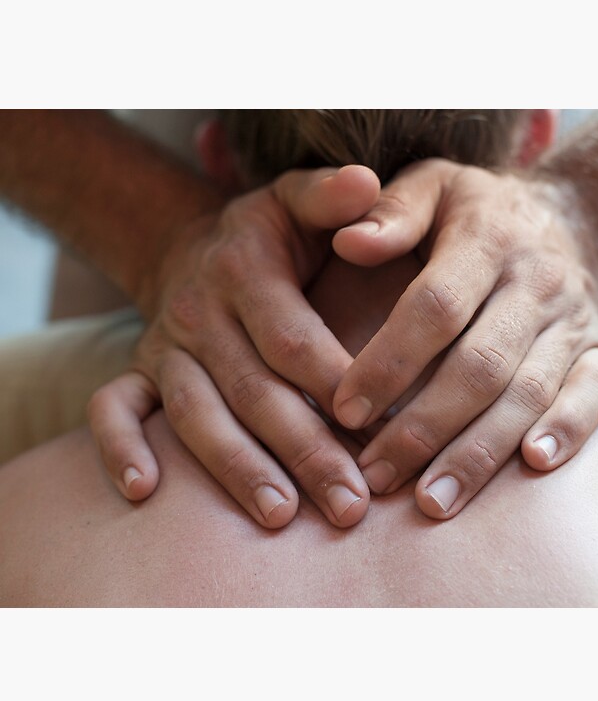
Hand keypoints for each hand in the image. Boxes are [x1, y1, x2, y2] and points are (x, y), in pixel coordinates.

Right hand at [87, 165, 381, 528]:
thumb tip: (369, 184)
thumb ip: (334, 199)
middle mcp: (200, 311)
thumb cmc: (271, 237)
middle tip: (351, 504)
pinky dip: (120, 448)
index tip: (381, 428)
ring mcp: (164, 345)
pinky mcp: (137, 371)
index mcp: (246, 270)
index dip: (335, 382)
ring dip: (235, 468)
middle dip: (303, 449)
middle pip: (252, 389)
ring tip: (279, 517)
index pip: (293, 337)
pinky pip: (114, 409)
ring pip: (195, 413)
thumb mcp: (299, 202)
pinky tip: (145, 492)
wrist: (198, 247)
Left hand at [329, 159, 597, 517]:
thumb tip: (348, 243)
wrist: (567, 218)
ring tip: (432, 501)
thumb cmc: (473, 213)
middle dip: (424, 427)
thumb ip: (389, 212)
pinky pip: (594, 397)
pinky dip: (568, 433)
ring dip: (480, 453)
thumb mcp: (431, 186)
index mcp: (487, 238)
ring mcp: (573, 322)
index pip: (436, 307)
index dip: (389, 361)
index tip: (344, 410)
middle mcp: (536, 282)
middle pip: (480, 365)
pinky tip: (532, 467)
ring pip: (527, 394)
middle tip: (375, 476)